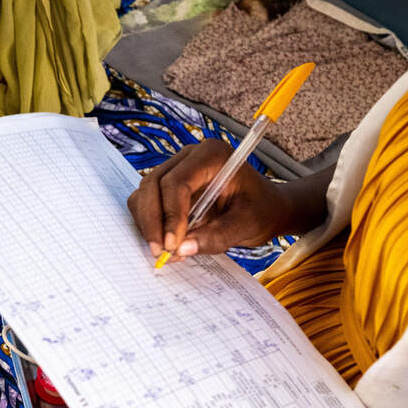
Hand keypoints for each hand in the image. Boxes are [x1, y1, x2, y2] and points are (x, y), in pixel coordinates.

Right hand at [127, 140, 330, 262]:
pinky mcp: (166, 187)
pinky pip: (146, 204)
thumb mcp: (247, 225)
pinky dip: (150, 224)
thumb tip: (181, 250)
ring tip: (164, 250)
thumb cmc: (261, 211)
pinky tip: (166, 242)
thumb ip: (216, 237)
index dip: (171, 214)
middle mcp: (189, 157)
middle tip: (160, 252)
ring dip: (148, 224)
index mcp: (212, 156)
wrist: (264, 209)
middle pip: (153, 185)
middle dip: (153, 221)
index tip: (173, 245)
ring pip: (143, 194)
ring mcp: (175, 170)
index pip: (177, 182)